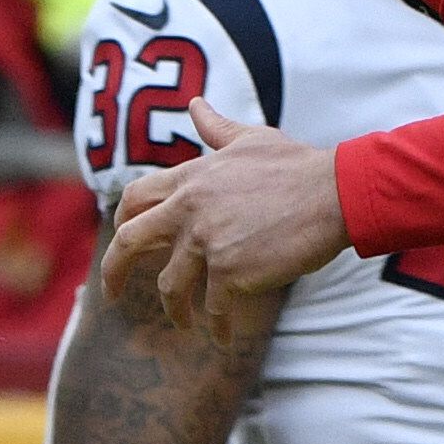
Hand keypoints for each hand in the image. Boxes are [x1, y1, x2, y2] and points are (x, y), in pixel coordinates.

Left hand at [102, 109, 349, 328]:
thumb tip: (196, 104)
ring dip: (176, 310)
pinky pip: (214, 308)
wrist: (334, 194)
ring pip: (171, 285)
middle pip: (129, 241)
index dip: (122, 220)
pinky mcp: (231, 272)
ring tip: (186, 323)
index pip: (135, 197)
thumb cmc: (297, 166)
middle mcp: (190, 209)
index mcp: (190, 178)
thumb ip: (216, 128)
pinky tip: (224, 338)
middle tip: (109, 294)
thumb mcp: (251, 138)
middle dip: (113, 271)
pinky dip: (218, 327)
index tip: (120, 240)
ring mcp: (207, 242)